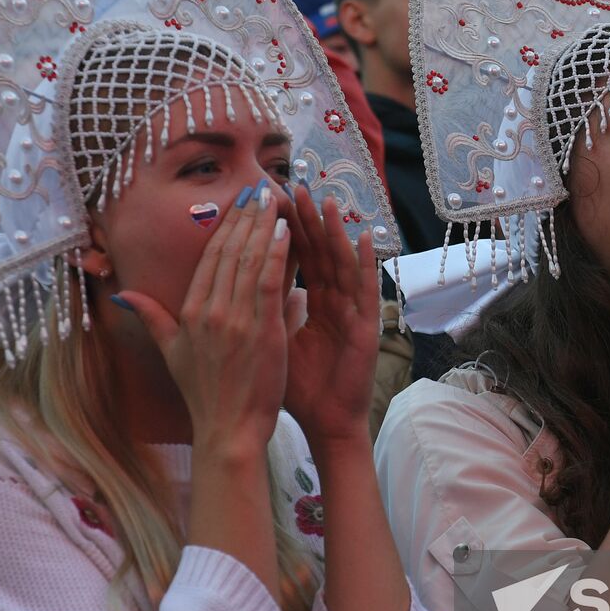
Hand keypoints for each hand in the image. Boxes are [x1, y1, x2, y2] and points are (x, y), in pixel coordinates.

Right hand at [121, 185, 289, 456]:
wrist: (227, 429)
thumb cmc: (204, 393)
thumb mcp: (171, 351)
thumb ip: (150, 317)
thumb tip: (123, 293)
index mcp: (188, 312)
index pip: (209, 257)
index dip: (225, 226)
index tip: (238, 202)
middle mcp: (208, 311)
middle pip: (229, 252)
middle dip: (245, 217)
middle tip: (259, 188)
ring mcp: (234, 320)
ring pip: (249, 261)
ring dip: (263, 226)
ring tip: (275, 200)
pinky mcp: (260, 331)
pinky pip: (268, 283)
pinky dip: (276, 254)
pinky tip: (286, 231)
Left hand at [281, 186, 379, 448]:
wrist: (327, 422)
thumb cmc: (301, 387)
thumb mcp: (272, 342)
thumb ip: (261, 311)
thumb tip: (242, 285)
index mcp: (312, 302)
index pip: (295, 258)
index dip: (283, 229)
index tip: (268, 201)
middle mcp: (334, 301)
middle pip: (319, 253)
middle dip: (306, 221)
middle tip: (293, 187)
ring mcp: (352, 312)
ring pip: (343, 264)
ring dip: (336, 233)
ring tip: (326, 201)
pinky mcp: (366, 328)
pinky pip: (367, 291)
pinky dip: (366, 265)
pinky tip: (364, 240)